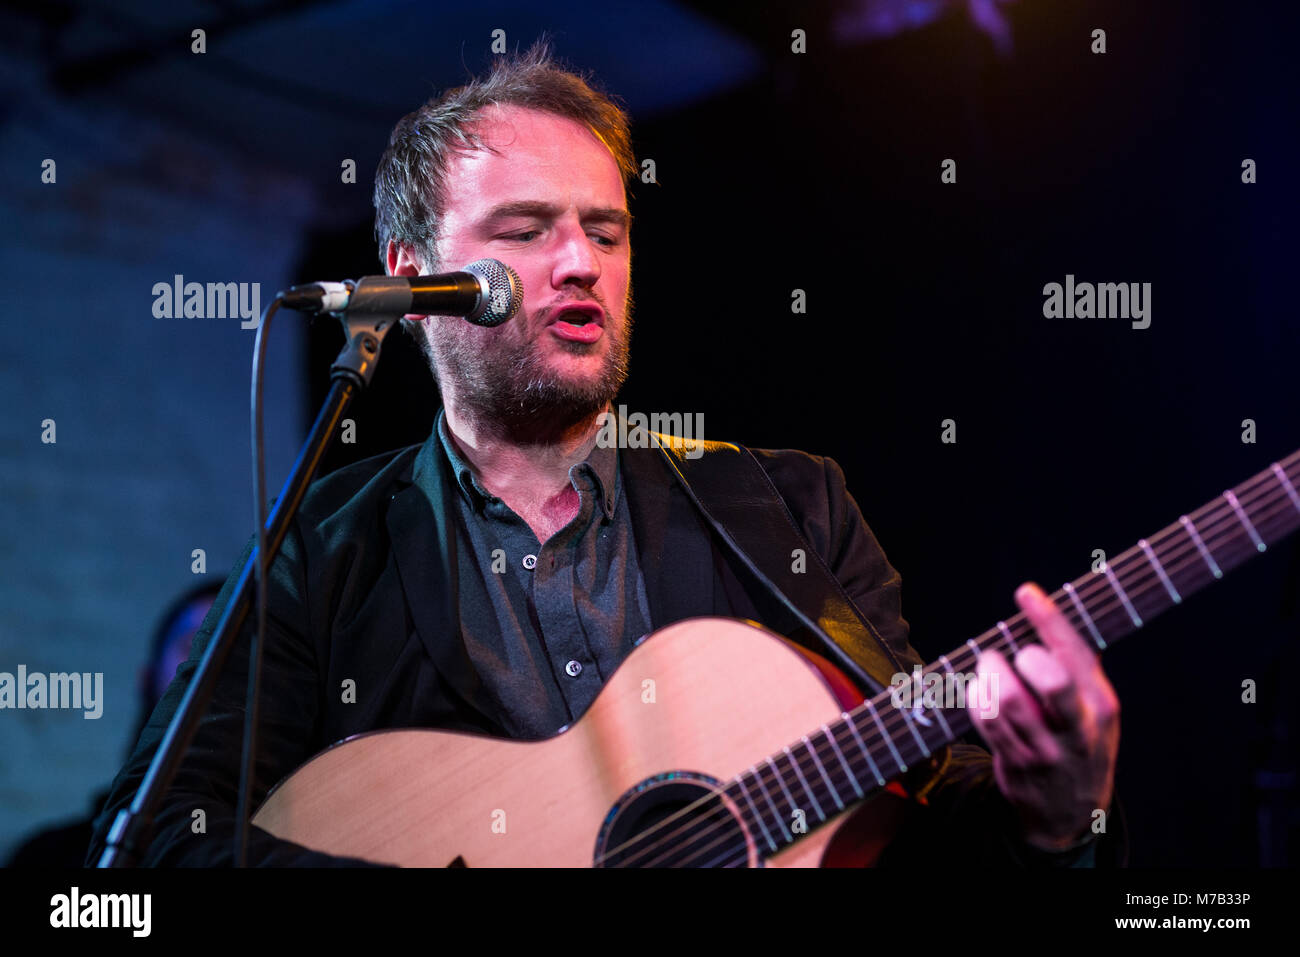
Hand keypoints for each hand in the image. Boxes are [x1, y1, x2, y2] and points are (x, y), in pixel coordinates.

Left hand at [967, 582, 1120, 850]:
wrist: (1072, 812)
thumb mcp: (1095, 707)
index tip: (1026, 592)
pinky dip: (975, 697)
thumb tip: (1044, 611)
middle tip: (1011, 654)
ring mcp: (1046, 750)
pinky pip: (985, 721)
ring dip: (989, 674)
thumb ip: (1077, 666)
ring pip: (1007, 699)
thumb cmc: (1079, 741)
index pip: (1077, 653)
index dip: (1049, 618)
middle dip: (1024, 656)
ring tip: (989, 669)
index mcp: (1101, 704)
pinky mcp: (1016, 764)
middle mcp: (1078, 728)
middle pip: (1052, 680)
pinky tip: (978, 692)